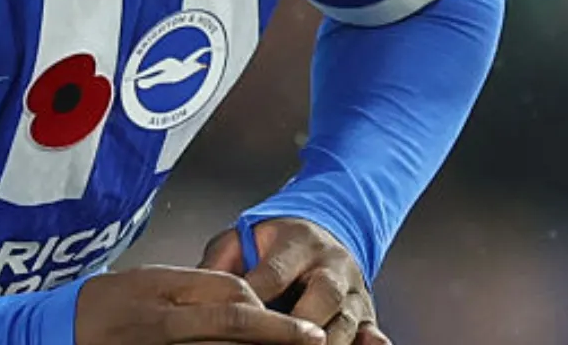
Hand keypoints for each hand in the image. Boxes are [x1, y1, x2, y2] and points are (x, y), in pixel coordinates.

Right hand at [75, 265, 326, 344]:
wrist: (58, 332)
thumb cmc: (110, 302)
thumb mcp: (153, 280)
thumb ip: (200, 288)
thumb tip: (248, 294)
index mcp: (167, 301)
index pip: (232, 305)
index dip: (272, 320)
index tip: (306, 332)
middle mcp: (166, 333)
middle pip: (234, 334)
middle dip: (278, 341)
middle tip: (317, 344)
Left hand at [199, 219, 389, 344]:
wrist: (322, 234)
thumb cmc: (274, 244)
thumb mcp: (243, 239)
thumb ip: (221, 260)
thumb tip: (195, 284)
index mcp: (298, 242)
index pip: (274, 273)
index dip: (256, 299)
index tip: (236, 318)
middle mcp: (332, 264)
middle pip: (324, 294)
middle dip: (303, 323)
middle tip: (276, 341)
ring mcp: (353, 289)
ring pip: (348, 319)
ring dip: (330, 341)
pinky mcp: (367, 312)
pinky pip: (373, 330)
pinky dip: (371, 343)